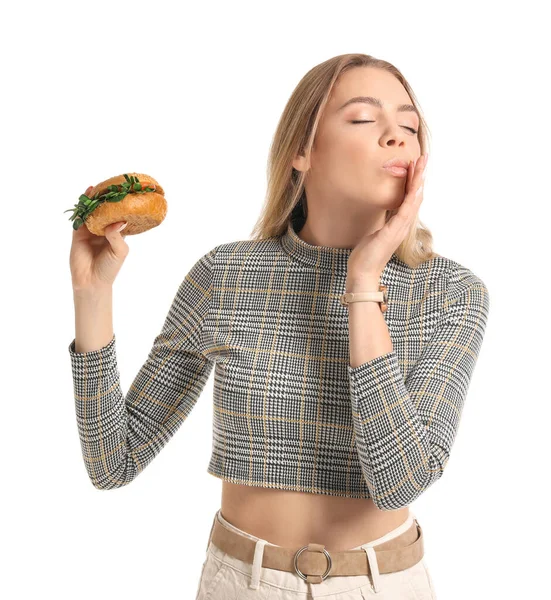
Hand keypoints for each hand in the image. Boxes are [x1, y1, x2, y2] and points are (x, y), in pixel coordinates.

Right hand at [70, 186, 129, 291]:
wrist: (91, 281)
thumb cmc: (110, 268)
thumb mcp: (120, 251)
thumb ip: (118, 236)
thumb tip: (118, 221)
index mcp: (117, 234)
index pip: (119, 216)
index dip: (121, 206)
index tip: (125, 193)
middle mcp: (104, 230)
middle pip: (105, 212)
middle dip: (106, 200)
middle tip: (110, 185)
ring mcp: (90, 231)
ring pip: (92, 212)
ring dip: (93, 201)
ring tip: (97, 187)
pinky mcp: (78, 234)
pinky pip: (80, 218)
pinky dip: (82, 208)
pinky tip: (85, 197)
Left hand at [346, 153, 427, 283]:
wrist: (363, 273)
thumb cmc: (367, 256)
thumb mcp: (376, 234)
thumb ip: (383, 223)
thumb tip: (384, 215)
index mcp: (398, 224)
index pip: (409, 198)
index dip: (413, 181)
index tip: (414, 165)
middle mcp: (403, 226)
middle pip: (416, 196)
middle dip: (419, 176)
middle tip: (423, 158)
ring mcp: (400, 229)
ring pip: (414, 201)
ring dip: (418, 182)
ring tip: (421, 165)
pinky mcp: (393, 233)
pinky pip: (405, 212)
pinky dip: (411, 199)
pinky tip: (416, 187)